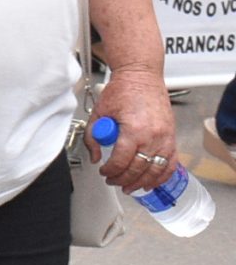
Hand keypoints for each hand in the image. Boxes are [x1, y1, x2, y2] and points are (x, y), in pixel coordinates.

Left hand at [94, 64, 177, 193]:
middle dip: (123, 179)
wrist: (142, 77)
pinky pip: (170, 163)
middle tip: (113, 181)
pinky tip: (151, 181)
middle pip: (138, 169)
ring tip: (130, 187)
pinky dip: (161, 175)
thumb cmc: (123, 90)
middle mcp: (153, 136)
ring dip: (142, 182)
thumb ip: (93, 136)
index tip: (104, 172)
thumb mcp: (99, 112)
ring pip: (155, 170)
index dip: (110, 171)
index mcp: (134, 130)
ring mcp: (165, 138)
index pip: (121, 160)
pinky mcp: (172, 138)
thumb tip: (95, 157)